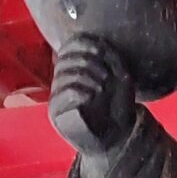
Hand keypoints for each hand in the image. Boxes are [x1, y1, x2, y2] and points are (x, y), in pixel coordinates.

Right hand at [49, 34, 137, 153]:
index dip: (81, 43)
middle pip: (65, 59)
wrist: (120, 137)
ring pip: (64, 75)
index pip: (67, 48)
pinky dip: (80, 90)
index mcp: (76, 69)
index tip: (100, 49)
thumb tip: (94, 40)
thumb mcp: (119, 75)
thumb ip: (109, 55)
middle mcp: (63, 81)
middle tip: (106, 76)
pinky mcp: (56, 113)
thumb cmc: (119, 107)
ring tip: (102, 88)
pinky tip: (92, 96)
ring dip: (87, 77)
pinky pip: (63, 94)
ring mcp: (57, 97)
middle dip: (88, 62)